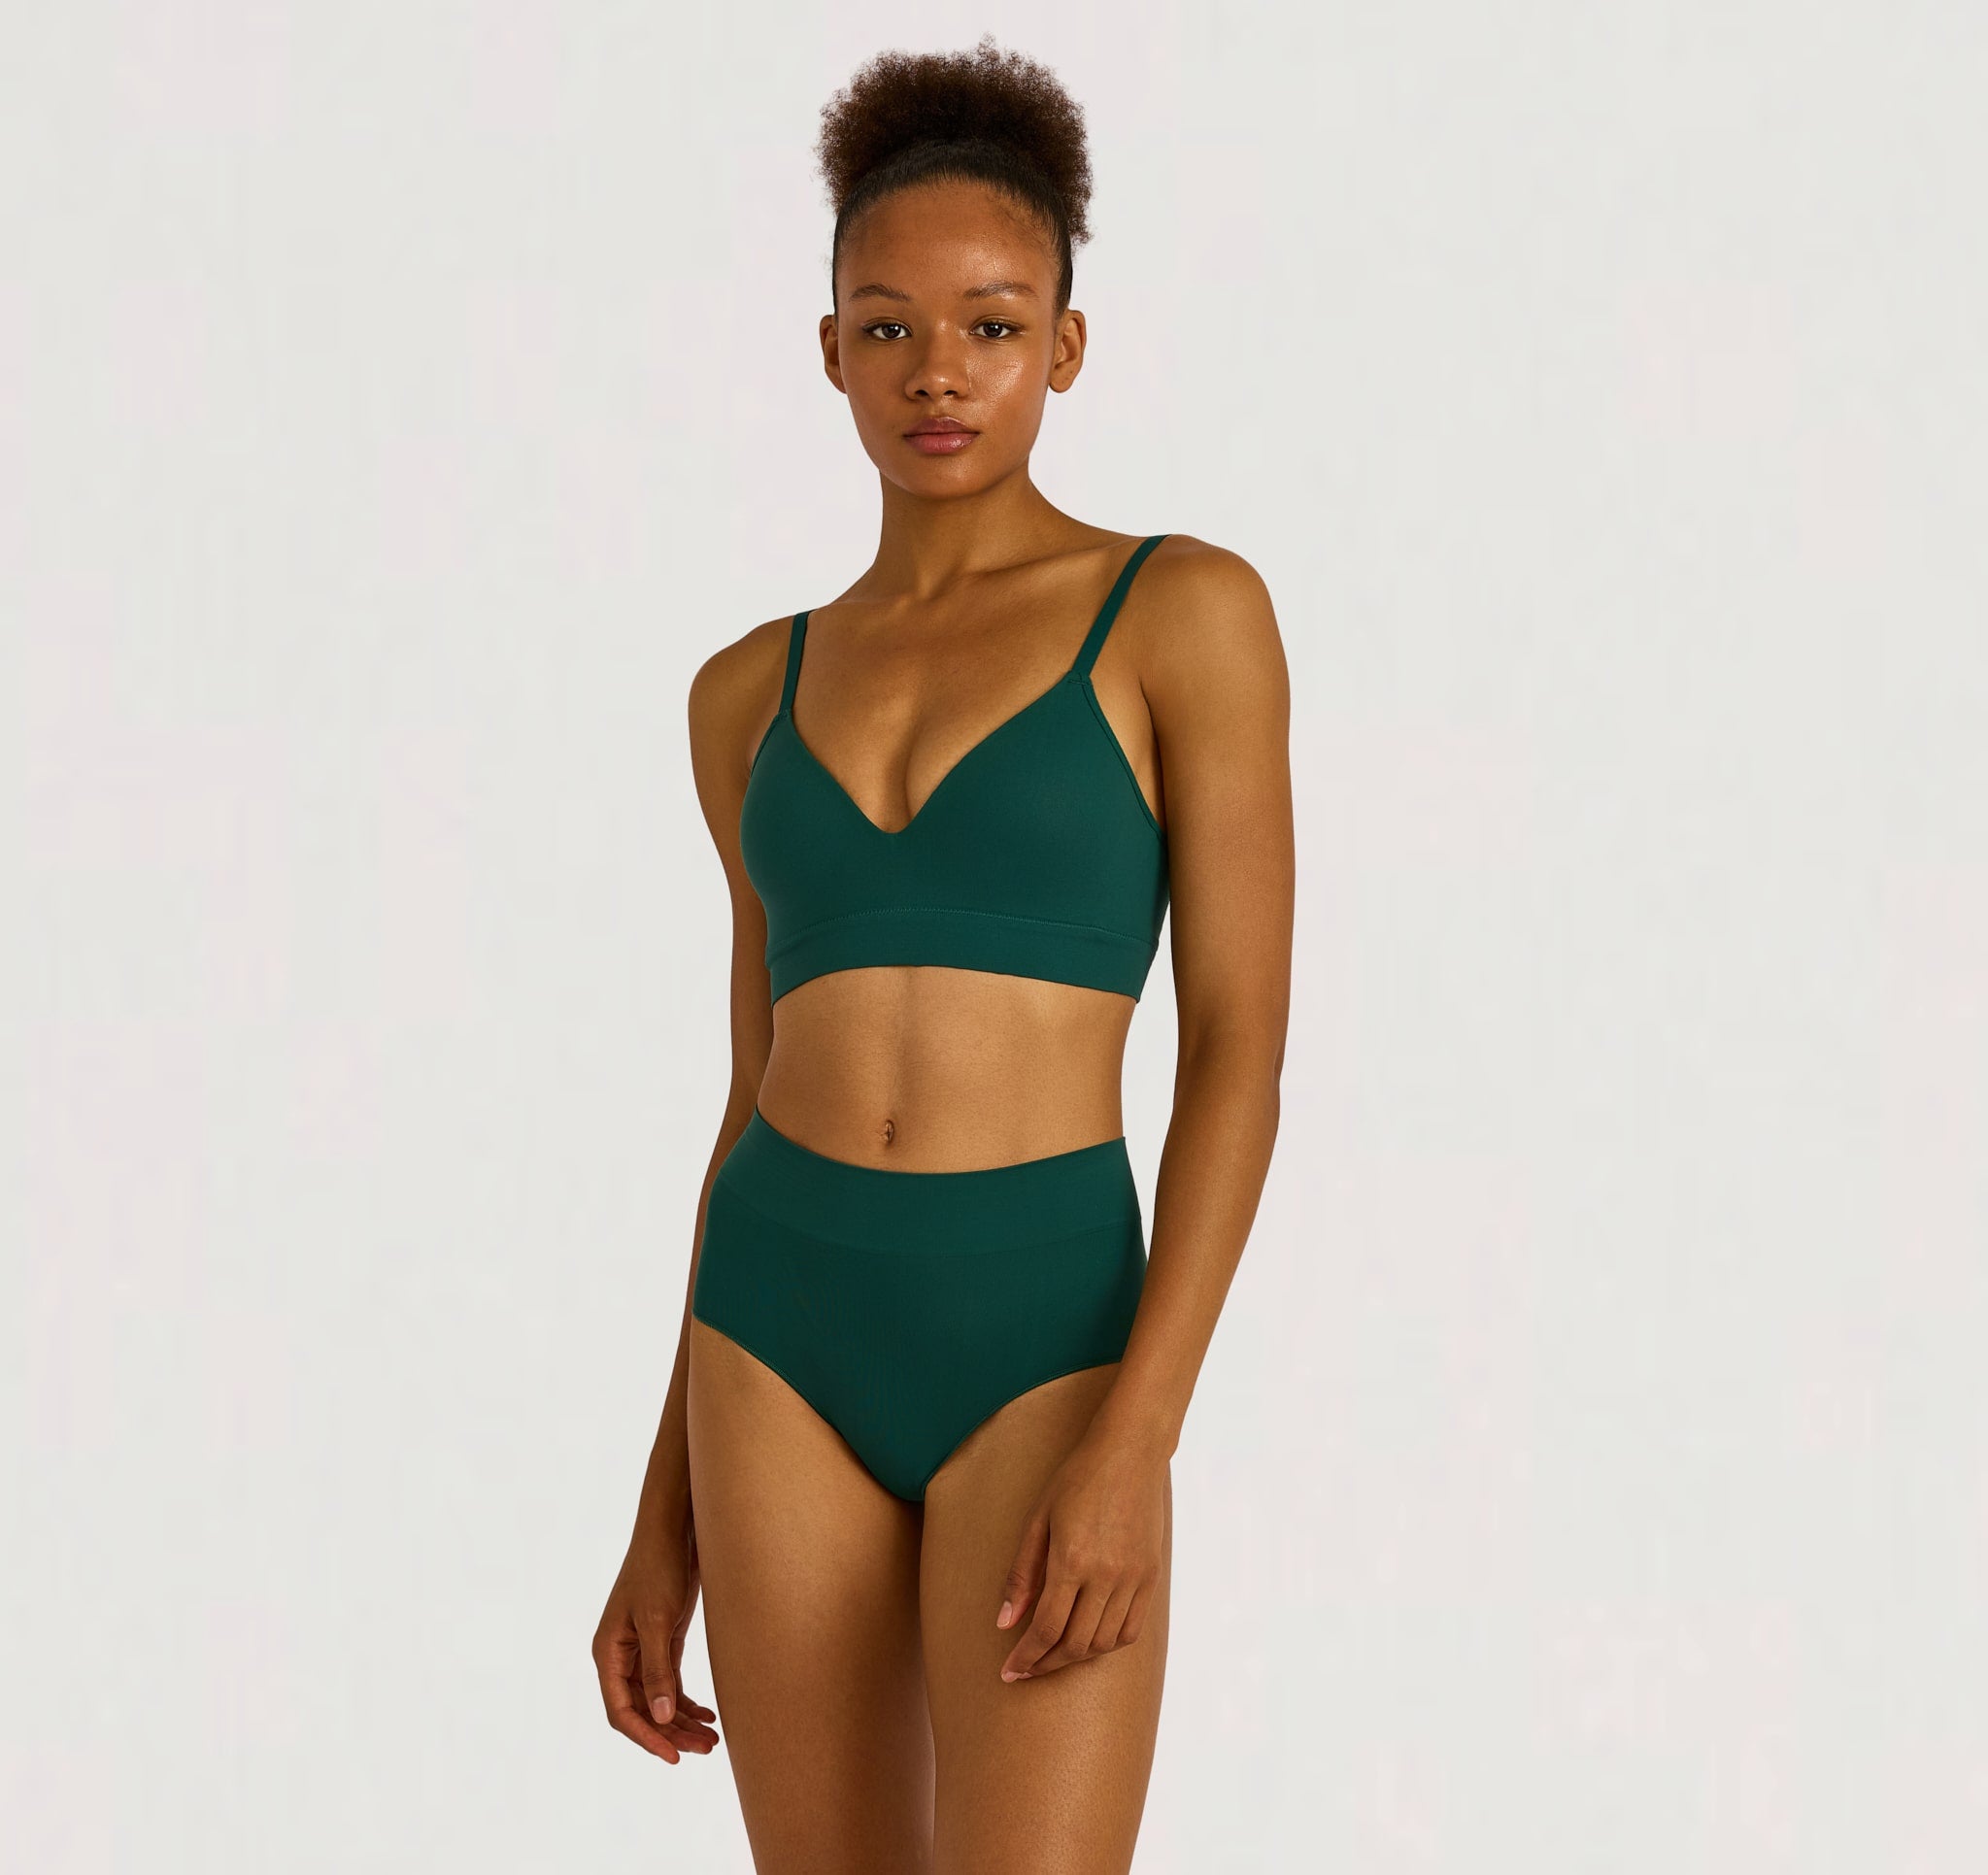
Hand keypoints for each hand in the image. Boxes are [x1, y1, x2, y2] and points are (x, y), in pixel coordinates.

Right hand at [592, 1507, 720, 1762]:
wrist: (674, 1529)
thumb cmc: (659, 1568)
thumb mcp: (658, 1620)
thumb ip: (658, 1670)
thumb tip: (662, 1717)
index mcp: (608, 1653)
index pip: (621, 1711)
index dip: (646, 1737)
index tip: (674, 1757)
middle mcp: (621, 1656)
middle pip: (642, 1710)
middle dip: (671, 1733)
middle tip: (705, 1749)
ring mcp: (642, 1649)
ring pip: (659, 1700)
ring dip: (683, 1721)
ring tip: (712, 1740)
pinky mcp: (663, 1640)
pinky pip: (670, 1683)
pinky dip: (687, 1701)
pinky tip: (708, 1715)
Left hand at [995, 1427, 1166, 1681]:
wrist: (1130, 1453)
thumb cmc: (1077, 1478)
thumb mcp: (1038, 1519)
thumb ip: (1022, 1574)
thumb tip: (1005, 1622)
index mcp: (1072, 1560)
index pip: (1046, 1628)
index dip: (1025, 1657)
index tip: (1008, 1671)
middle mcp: (1106, 1576)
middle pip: (1075, 1644)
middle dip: (1046, 1663)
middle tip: (1026, 1668)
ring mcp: (1133, 1578)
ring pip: (1104, 1643)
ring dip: (1076, 1656)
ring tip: (1054, 1654)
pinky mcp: (1151, 1577)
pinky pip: (1131, 1629)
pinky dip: (1108, 1643)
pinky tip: (1089, 1639)